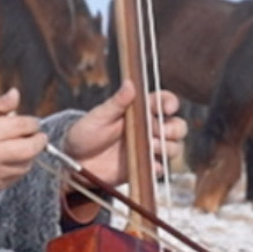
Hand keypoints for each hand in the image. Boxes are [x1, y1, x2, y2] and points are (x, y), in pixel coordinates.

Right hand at [0, 88, 45, 199]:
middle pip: (30, 149)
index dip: (32, 123)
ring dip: (28, 156)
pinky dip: (16, 170)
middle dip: (39, 141)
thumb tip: (16, 95)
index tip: (33, 123)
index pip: (23, 126)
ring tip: (22, 148)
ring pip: (25, 166)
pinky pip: (14, 180)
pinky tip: (10, 162)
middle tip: (38, 137)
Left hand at [64, 82, 185, 186]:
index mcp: (139, 111)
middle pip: (177, 126)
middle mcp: (148, 129)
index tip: (167, 108)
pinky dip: (158, 167)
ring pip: (174, 147)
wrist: (75, 162)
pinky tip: (148, 164)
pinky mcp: (144, 167)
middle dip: (174, 129)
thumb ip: (116, 102)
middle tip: (159, 132)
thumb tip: (130, 83)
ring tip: (151, 147)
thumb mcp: (99, 116)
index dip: (170, 103)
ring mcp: (148, 148)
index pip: (163, 102)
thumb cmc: (85, 133)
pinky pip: (161, 168)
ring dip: (167, 147)